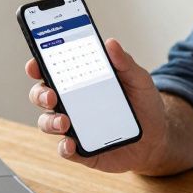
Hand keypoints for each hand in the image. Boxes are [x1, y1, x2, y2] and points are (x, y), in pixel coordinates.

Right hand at [26, 37, 172, 173]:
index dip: (38, 66)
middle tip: (51, 96)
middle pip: (43, 96)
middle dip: (41, 94)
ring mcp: (74, 127)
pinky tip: (71, 143)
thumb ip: (124, 62)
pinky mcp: (81, 150)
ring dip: (50, 122)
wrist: (157, 138)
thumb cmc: (143, 105)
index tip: (35, 65)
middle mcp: (72, 103)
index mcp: (80, 82)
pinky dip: (64, 147)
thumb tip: (111, 43)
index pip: (52, 71)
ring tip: (64, 122)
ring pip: (48, 123)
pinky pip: (65, 149)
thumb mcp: (138, 80)